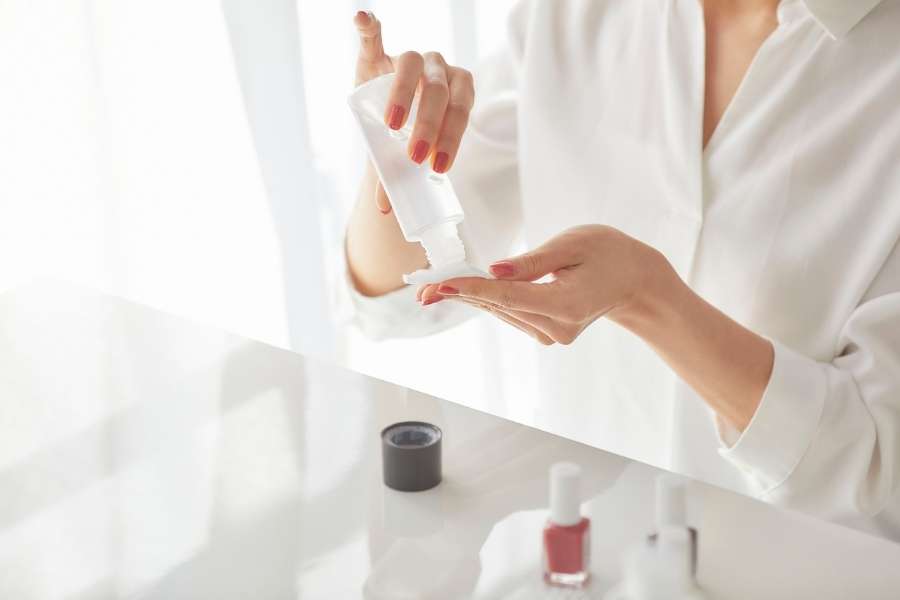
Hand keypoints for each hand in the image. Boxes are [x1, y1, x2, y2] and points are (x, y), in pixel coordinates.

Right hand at [353, 11, 474, 213]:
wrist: (388, 111)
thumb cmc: (406, 134)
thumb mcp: (406, 153)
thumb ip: (397, 175)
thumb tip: (387, 210)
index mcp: (456, 91)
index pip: (459, 107)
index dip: (452, 136)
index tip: (437, 166)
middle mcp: (439, 69)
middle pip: (440, 91)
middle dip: (431, 125)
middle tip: (416, 156)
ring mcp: (411, 58)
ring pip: (414, 65)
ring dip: (405, 93)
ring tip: (393, 125)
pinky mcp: (379, 50)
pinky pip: (374, 35)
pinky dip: (368, 26)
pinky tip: (362, 19)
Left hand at [417, 225, 674, 344]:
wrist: (634, 280)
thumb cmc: (608, 252)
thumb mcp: (573, 244)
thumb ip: (533, 261)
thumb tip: (494, 270)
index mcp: (566, 304)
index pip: (510, 297)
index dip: (473, 289)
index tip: (442, 286)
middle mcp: (558, 327)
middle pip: (500, 307)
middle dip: (461, 294)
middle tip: (421, 290)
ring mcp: (553, 334)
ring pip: (503, 312)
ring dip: (471, 298)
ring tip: (435, 289)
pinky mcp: (549, 333)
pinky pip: (513, 314)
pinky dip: (491, 301)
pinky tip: (467, 291)